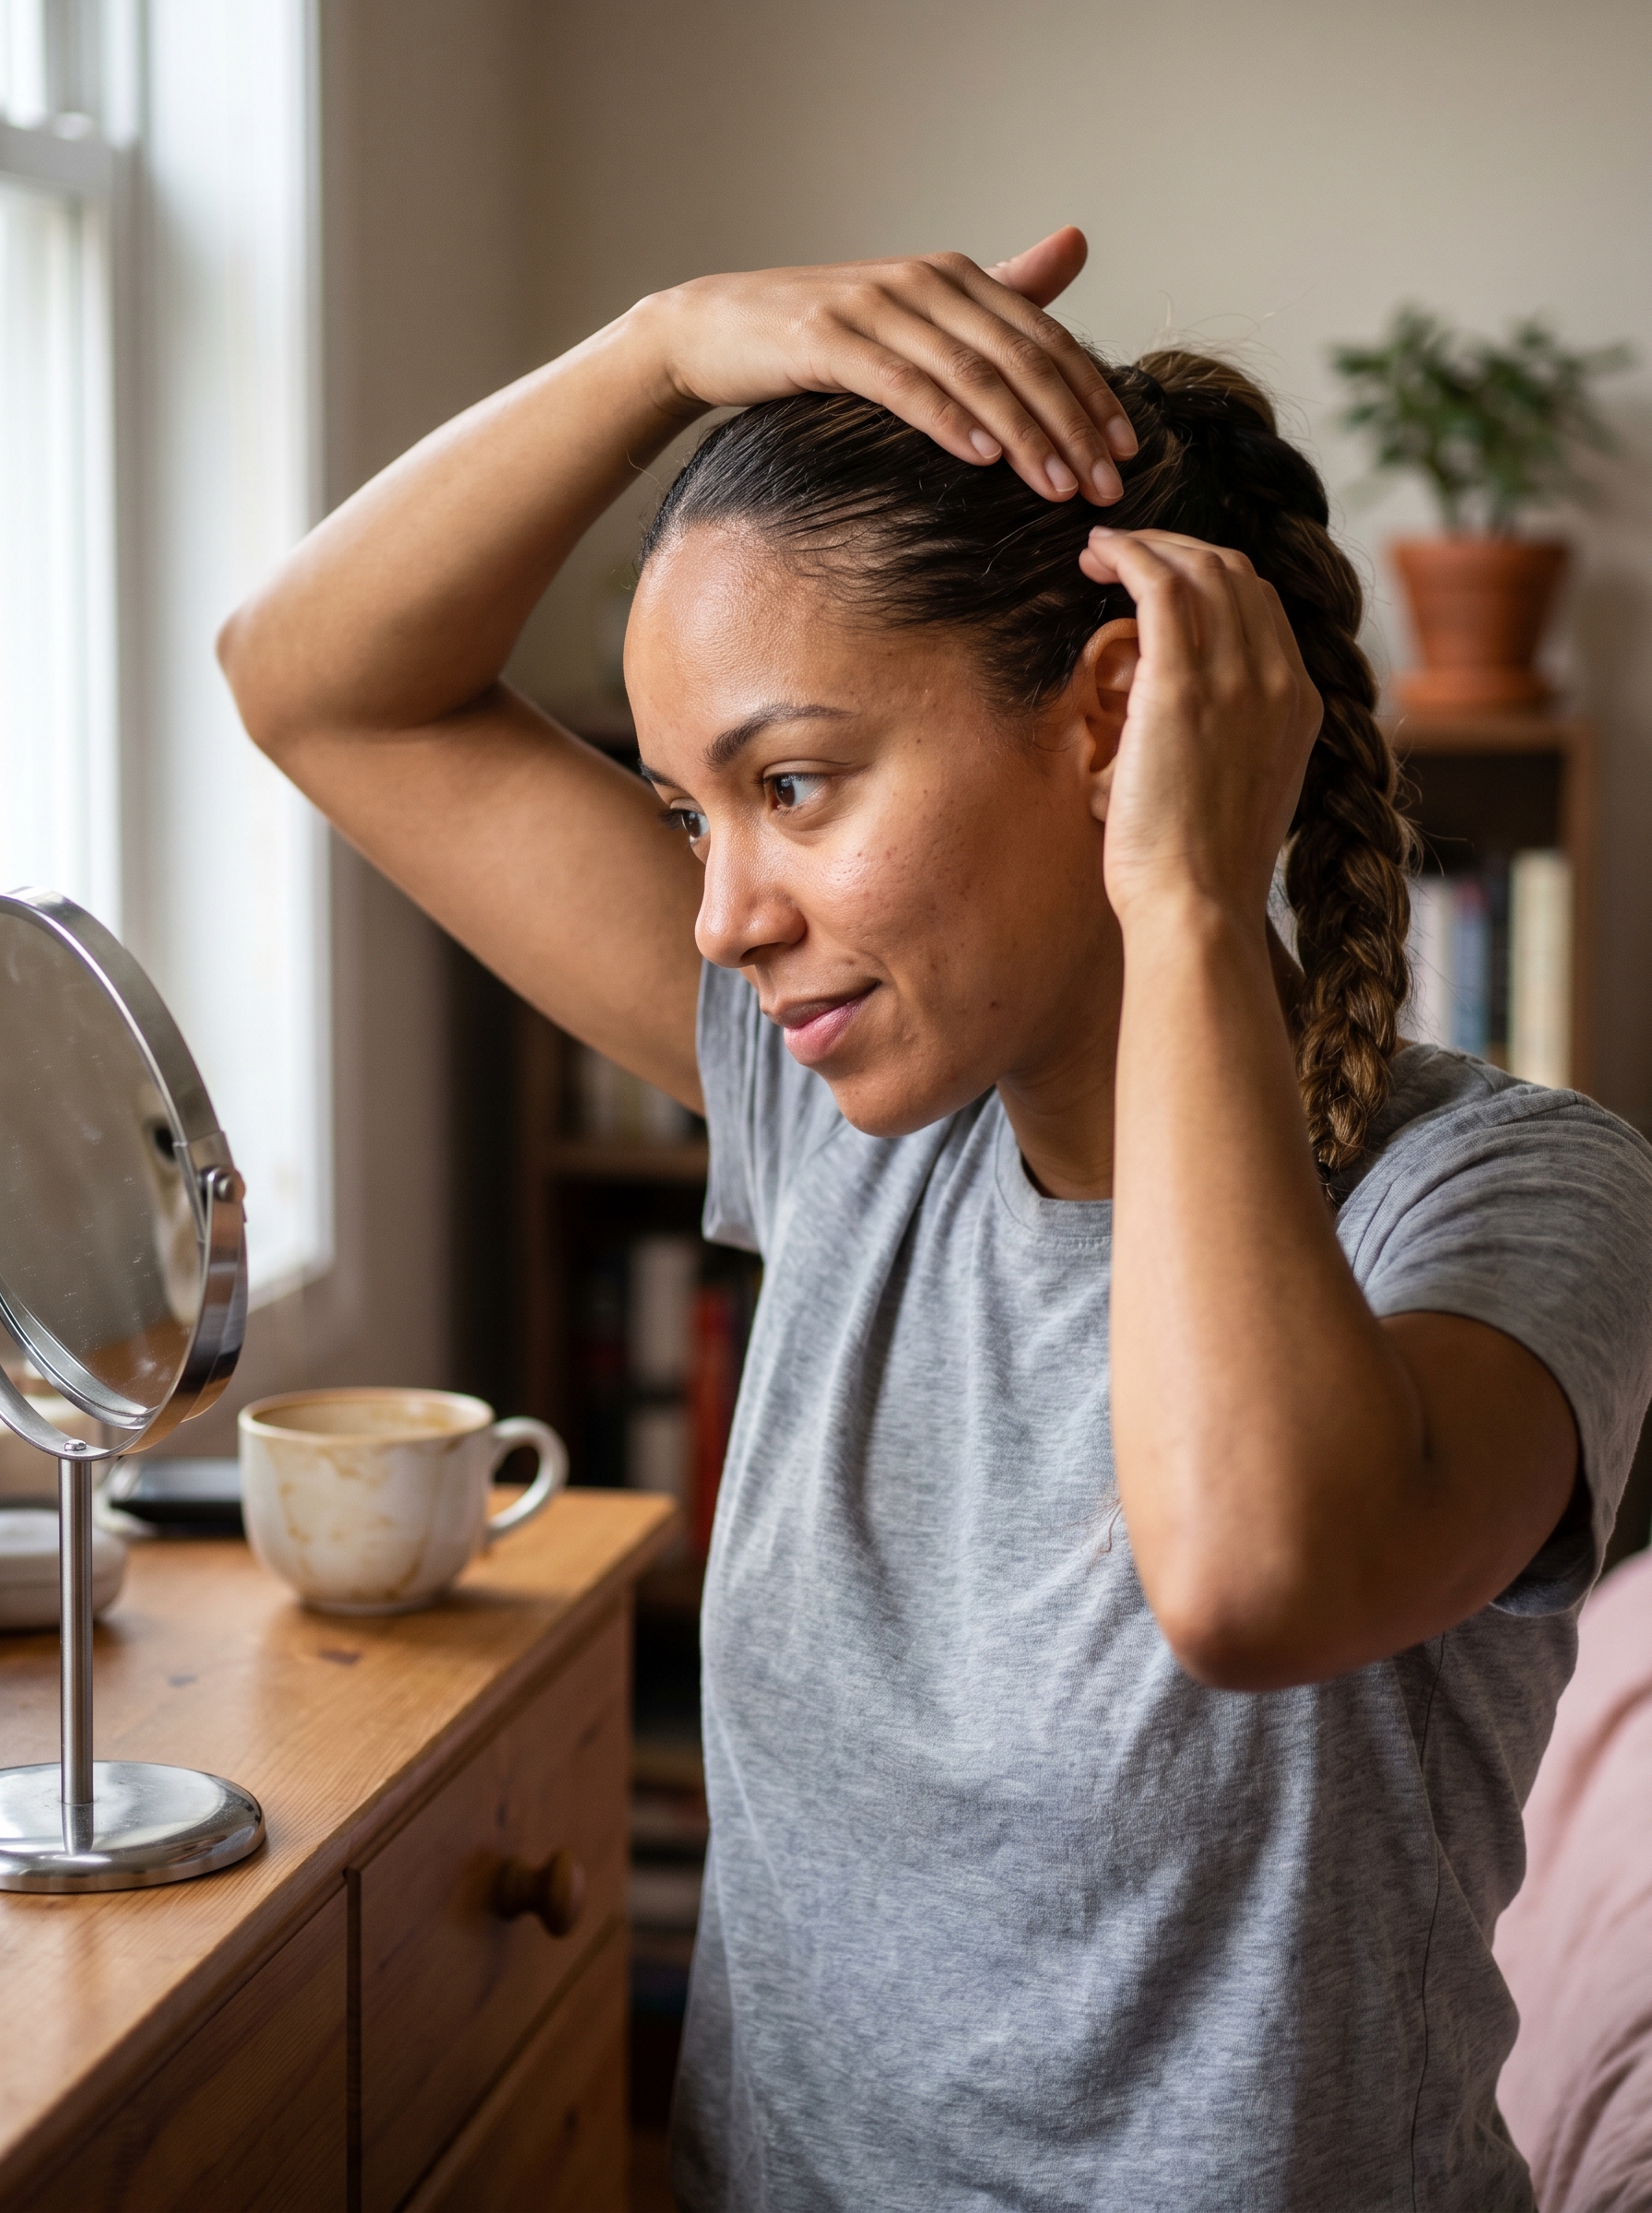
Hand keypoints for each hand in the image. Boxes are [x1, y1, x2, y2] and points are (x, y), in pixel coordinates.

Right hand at [647, 226, 1137, 504]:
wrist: (712, 330)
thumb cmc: (821, 335)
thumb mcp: (914, 312)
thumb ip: (994, 293)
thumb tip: (1074, 247)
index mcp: (953, 277)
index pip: (1045, 336)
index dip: (1092, 393)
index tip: (1127, 452)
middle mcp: (923, 282)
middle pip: (1020, 357)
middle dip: (1072, 425)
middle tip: (1105, 487)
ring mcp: (875, 308)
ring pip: (971, 373)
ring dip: (1023, 434)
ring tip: (1058, 487)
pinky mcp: (827, 341)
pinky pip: (902, 384)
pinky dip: (947, 420)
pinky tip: (981, 459)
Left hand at [1079, 528, 1322, 926]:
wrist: (1198, 907)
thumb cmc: (1196, 874)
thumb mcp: (1230, 794)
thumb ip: (1220, 742)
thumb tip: (1163, 721)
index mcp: (1300, 706)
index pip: (1261, 609)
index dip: (1209, 579)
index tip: (1159, 582)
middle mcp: (1280, 680)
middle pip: (1238, 574)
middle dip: (1180, 550)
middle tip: (1125, 554)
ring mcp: (1239, 678)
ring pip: (1203, 568)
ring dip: (1150, 545)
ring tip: (1103, 549)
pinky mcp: (1184, 684)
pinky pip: (1162, 585)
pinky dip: (1130, 554)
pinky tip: (1099, 552)